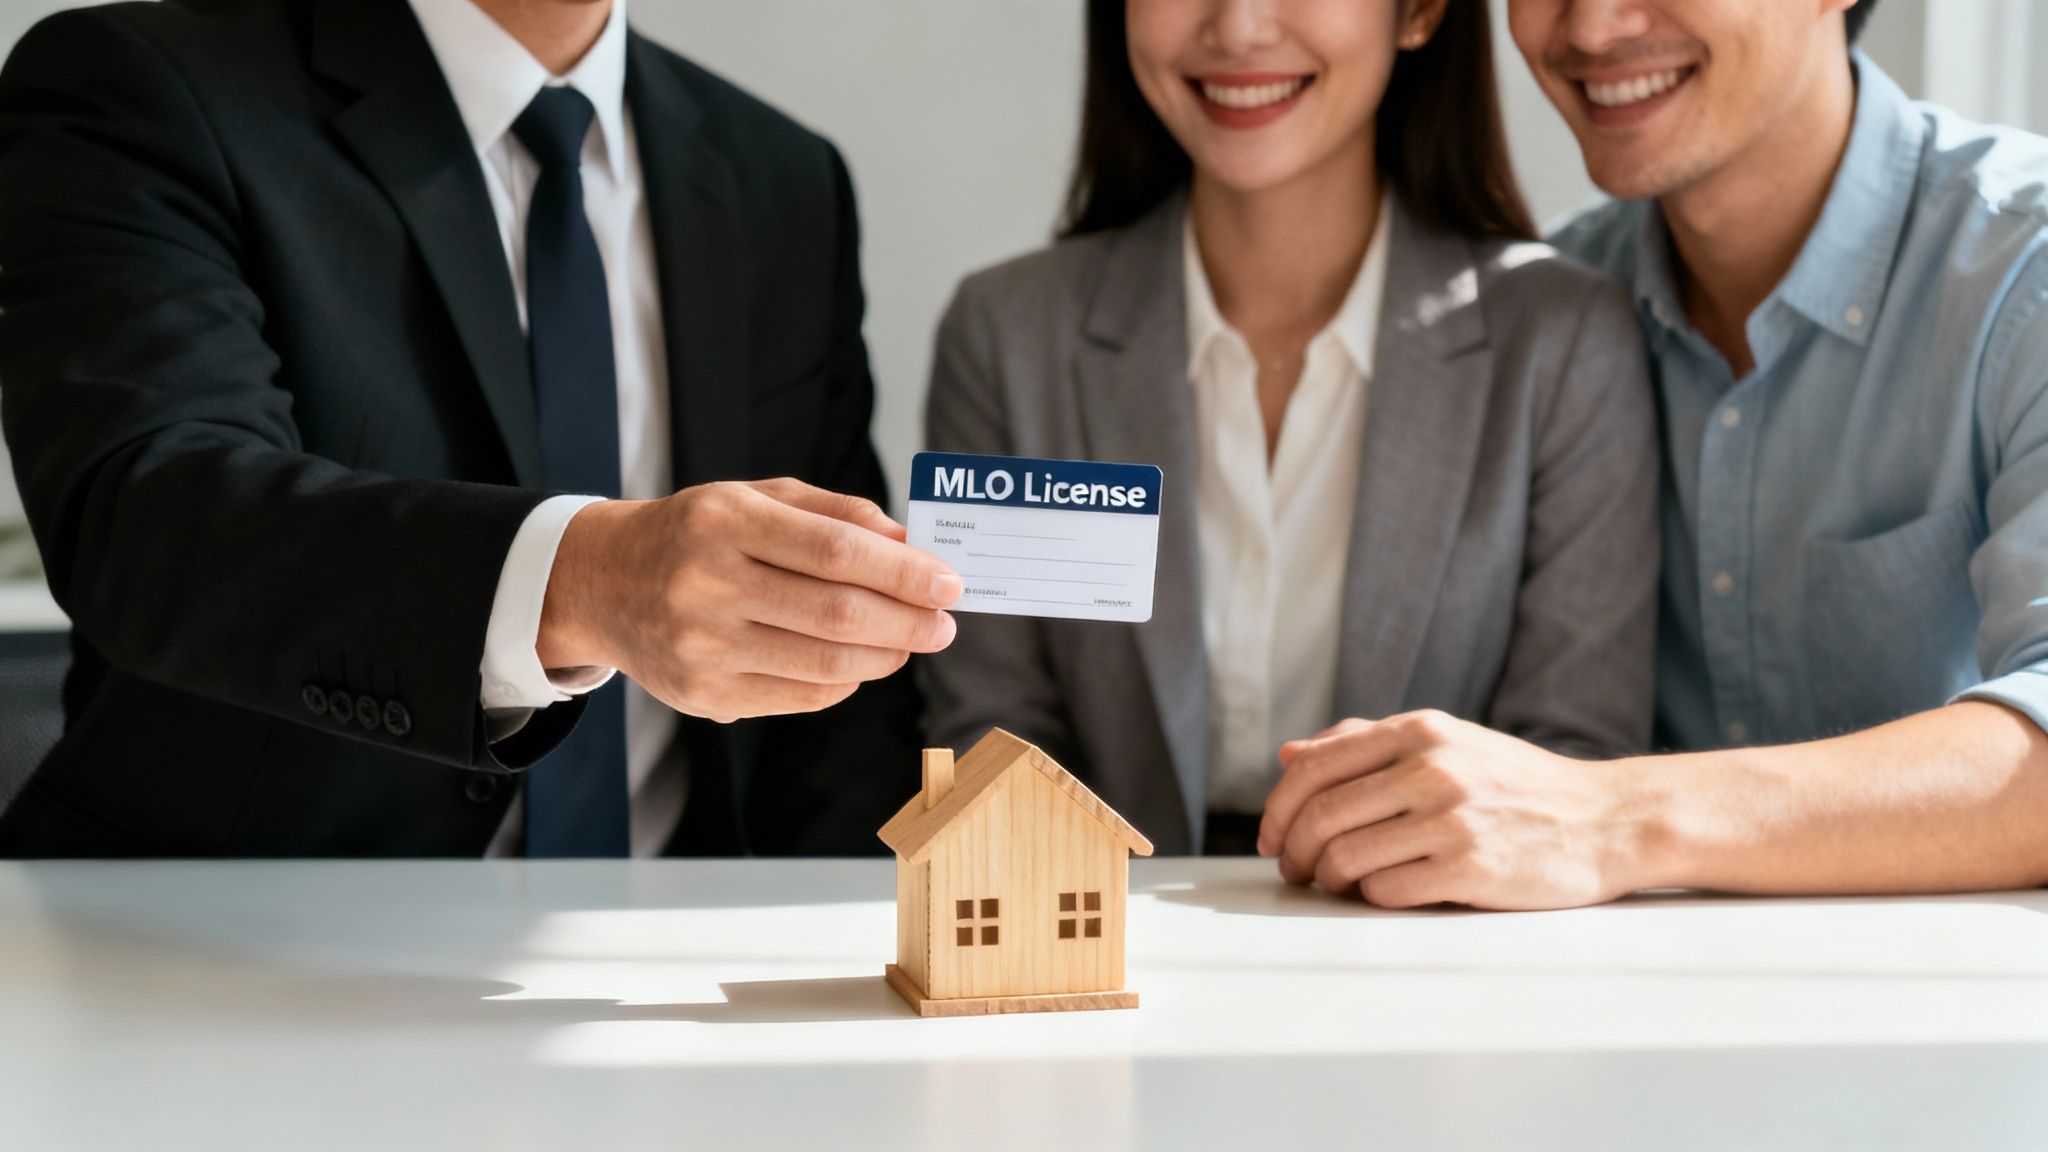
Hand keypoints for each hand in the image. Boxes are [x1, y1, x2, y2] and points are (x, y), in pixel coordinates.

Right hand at [536, 478, 961, 723]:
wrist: (602, 583)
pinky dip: (845, 680)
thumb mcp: (756, 498)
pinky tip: (857, 661)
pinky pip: (801, 696)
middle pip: (836, 615)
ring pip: (825, 664)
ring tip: (909, 641)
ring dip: (886, 656)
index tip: (948, 582)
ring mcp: (702, 648)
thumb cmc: (696, 533)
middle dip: (908, 622)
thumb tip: (910, 542)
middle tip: (944, 623)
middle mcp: (706, 585)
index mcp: (724, 522)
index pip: (834, 552)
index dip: (903, 571)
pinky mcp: (704, 696)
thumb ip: (835, 514)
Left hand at [1255, 711, 1652, 909]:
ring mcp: (1452, 817)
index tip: (1271, 837)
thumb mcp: (1447, 743)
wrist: (1606, 820)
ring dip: (1328, 880)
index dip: (1277, 808)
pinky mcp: (1472, 867)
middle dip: (1293, 850)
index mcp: (1419, 731)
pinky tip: (1384, 893)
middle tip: (1294, 870)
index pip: (1315, 768)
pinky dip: (1372, 898)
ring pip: (1346, 857)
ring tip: (1335, 885)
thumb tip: (1289, 755)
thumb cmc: (1517, 785)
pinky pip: (1387, 891)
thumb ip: (1365, 743)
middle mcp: (1432, 767)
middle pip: (1321, 815)